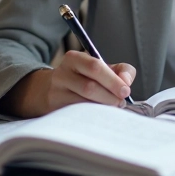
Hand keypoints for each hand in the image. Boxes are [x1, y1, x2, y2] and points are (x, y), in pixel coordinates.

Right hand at [2, 51, 135, 116]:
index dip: (113, 80)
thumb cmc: (83, 78)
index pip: (95, 66)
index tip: (125, 91)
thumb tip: (126, 82)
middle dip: (109, 97)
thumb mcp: (100, 68)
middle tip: (120, 103)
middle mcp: (61, 74)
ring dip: (102, 108)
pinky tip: (99, 117)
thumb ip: (120, 70)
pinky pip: (76, 115)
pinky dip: (92, 117)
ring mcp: (55, 93)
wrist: (48, 90)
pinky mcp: (53, 110)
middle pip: (89, 87)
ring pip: (82, 104)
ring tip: (112, 110)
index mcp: (74, 59)